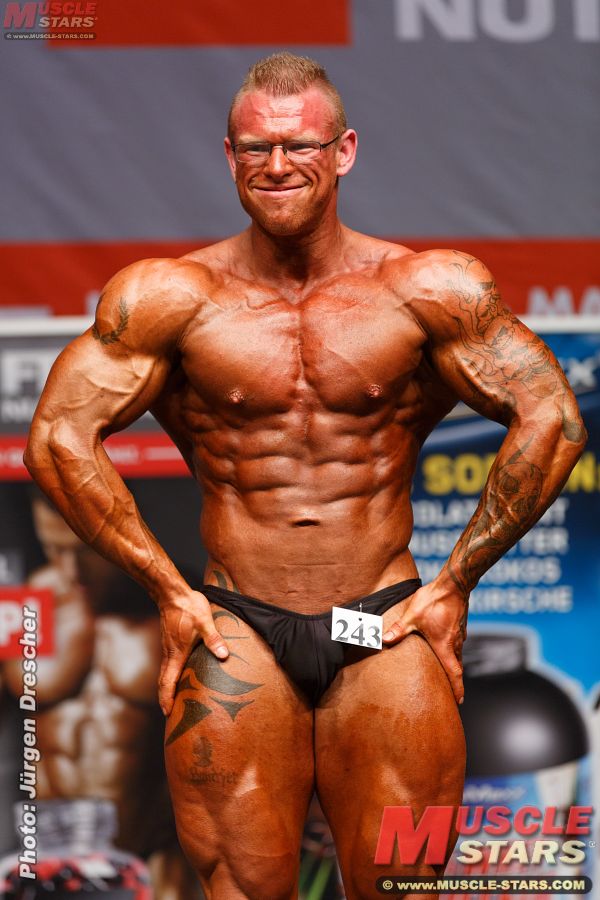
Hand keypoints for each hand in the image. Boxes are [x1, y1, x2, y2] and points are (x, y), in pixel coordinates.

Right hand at [157, 590, 227, 715]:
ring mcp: (168, 647)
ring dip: (168, 687)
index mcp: (177, 653)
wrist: (172, 593)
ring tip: (175, 700)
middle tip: (170, 714)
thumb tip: (224, 655)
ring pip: (165, 673)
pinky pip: (168, 663)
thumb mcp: (205, 622)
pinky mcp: (170, 641)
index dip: (167, 698)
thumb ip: (214, 639)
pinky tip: (179, 675)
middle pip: (163, 681)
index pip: (168, 681)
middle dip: (165, 698)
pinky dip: (170, 675)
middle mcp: (170, 653)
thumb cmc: (189, 607)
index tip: (167, 713)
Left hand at [382, 580, 467, 703]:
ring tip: (446, 672)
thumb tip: (383, 640)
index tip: (459, 701)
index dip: (457, 689)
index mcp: (445, 646)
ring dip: (452, 665)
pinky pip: (457, 643)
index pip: (454, 673)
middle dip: (454, 680)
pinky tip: (444, 646)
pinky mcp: (460, 625)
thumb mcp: (412, 616)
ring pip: (457, 654)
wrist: (454, 583)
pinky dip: (452, 651)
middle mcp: (455, 643)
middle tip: (451, 693)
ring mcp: (460, 634)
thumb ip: (399, 630)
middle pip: (456, 666)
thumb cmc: (434, 600)